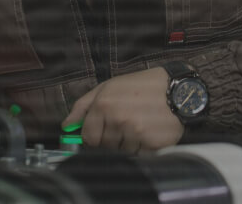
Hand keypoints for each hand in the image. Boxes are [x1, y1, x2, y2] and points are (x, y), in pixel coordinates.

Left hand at [61, 67, 184, 153]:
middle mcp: (117, 119)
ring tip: (138, 125)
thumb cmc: (140, 86)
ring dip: (127, 143)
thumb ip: (83, 105)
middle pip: (104, 146)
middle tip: (125, 123)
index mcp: (103, 105)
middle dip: (111, 138)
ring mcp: (134, 133)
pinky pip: (138, 156)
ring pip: (121, 152)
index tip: (102, 131)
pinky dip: (142, 148)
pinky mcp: (150, 144)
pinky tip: (148, 132)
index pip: (88, 137)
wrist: (176, 89)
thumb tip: (66, 126)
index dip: (94, 136)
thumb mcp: (108, 86)